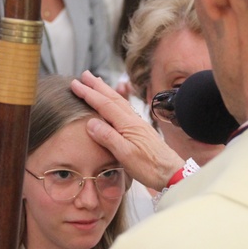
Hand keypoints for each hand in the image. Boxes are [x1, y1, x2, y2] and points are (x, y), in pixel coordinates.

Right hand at [71, 71, 184, 189]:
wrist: (172, 174)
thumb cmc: (150, 168)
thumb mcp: (126, 155)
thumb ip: (108, 138)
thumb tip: (91, 122)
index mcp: (128, 125)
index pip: (104, 105)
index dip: (89, 94)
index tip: (75, 84)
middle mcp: (134, 121)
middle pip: (113, 98)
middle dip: (97, 86)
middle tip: (85, 74)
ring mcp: (138, 125)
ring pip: (119, 103)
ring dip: (107, 91)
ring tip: (98, 82)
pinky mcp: (141, 131)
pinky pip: (125, 110)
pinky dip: (116, 102)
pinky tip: (115, 103)